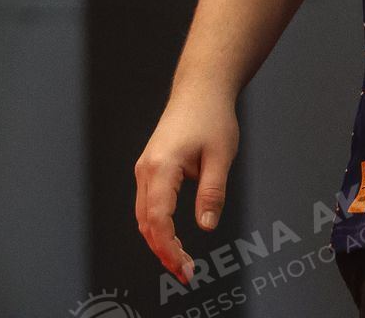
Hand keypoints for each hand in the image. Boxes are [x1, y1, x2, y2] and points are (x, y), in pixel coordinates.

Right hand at [134, 86, 240, 286]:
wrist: (200, 90)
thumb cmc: (212, 117)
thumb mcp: (221, 156)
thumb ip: (212, 192)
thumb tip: (207, 225)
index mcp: (161, 166)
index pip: (158, 219)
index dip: (169, 248)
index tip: (185, 268)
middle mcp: (146, 170)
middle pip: (146, 223)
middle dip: (163, 252)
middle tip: (185, 273)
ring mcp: (144, 169)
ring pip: (144, 216)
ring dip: (159, 241)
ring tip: (181, 261)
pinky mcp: (149, 169)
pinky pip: (147, 205)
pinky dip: (157, 226)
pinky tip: (172, 239)